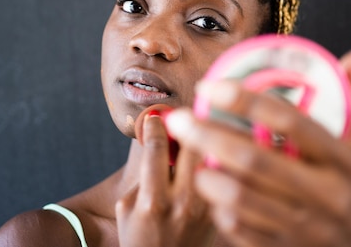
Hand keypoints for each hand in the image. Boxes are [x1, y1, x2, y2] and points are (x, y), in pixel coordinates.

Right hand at [116, 111, 215, 246]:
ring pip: (213, 158)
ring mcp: (205, 210)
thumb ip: (141, 175)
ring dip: (207, 140)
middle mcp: (181, 204)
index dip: (156, 125)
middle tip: (186, 117)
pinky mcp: (219, 214)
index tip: (156, 116)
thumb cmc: (139, 239)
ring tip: (204, 128)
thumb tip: (158, 141)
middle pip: (193, 147)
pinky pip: (224, 177)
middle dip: (188, 126)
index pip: (157, 148)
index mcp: (152, 201)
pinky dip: (219, 161)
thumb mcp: (126, 208)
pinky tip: (216, 152)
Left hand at [166, 48, 350, 246]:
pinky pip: (241, 230)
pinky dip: (218, 207)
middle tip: (180, 118)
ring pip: (242, 199)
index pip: (291, 122)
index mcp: (346, 162)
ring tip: (190, 155)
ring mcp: (306, 227)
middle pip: (256, 161)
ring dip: (207, 174)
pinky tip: (211, 189)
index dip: (247, 101)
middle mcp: (327, 195)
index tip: (213, 87)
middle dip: (209, 135)